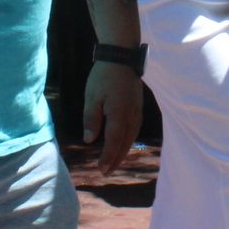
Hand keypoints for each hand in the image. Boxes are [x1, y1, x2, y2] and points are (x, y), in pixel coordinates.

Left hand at [80, 59, 141, 174]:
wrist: (121, 57)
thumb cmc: (103, 76)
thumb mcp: (92, 97)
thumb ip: (91, 119)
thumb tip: (89, 140)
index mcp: (119, 114)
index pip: (113, 141)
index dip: (108, 157)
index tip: (101, 169)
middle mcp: (131, 115)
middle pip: (125, 143)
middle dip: (116, 158)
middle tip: (106, 172)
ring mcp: (137, 111)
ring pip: (132, 137)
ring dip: (123, 151)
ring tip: (115, 162)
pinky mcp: (138, 106)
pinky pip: (135, 129)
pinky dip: (129, 140)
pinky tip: (124, 143)